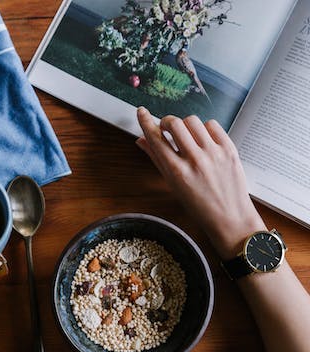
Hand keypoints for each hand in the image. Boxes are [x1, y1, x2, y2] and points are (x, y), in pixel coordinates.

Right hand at [136, 108, 265, 259]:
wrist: (230, 218)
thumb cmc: (199, 207)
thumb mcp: (173, 185)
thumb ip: (157, 160)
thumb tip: (141, 141)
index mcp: (177, 172)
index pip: (156, 139)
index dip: (146, 122)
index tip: (141, 112)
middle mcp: (195, 160)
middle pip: (174, 123)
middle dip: (166, 122)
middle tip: (167, 128)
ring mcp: (214, 153)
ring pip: (193, 121)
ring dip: (185, 125)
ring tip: (187, 136)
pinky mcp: (229, 149)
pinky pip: (212, 125)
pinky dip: (204, 128)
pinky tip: (203, 139)